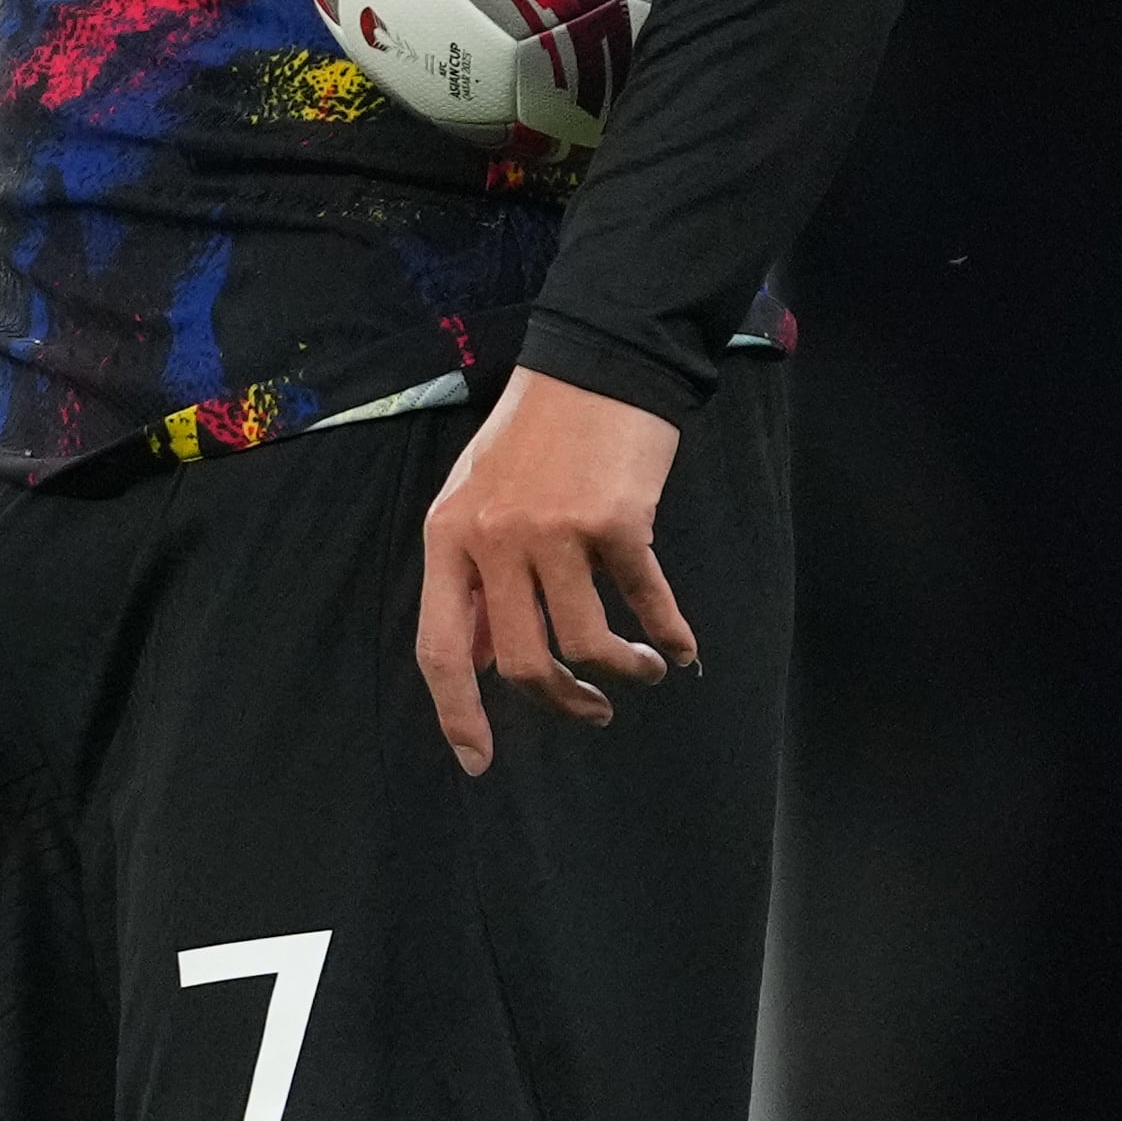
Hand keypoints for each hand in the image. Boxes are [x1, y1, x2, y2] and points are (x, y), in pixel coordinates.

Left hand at [415, 366, 693, 777]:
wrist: (598, 360)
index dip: (458, 714)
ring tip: (646, 670)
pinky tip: (682, 646)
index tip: (479, 760)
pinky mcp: (616, 521)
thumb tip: (482, 664)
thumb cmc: (536, 434)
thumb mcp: (477, 500)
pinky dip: (669, 633)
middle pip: (522, 662)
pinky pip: (646, 601)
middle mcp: (493, 539)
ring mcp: (554, 531)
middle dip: (562, 704)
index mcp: (448, 538)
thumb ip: (472, 579)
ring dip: (623, 671)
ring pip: (585, 644)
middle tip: (592, 713)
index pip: (439, 648)